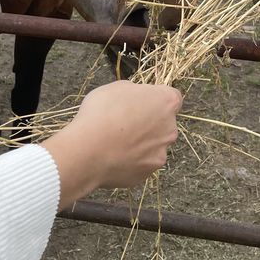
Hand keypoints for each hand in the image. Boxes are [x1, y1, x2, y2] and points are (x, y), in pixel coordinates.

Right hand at [41, 81, 181, 210]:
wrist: (88, 151)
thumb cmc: (101, 114)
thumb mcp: (116, 88)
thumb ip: (135, 92)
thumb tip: (136, 99)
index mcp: (166, 102)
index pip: (172, 97)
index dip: (155, 99)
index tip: (141, 103)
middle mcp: (170, 128)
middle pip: (164, 123)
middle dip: (149, 123)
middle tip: (124, 124)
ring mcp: (160, 153)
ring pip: (153, 145)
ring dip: (140, 144)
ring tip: (115, 143)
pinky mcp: (148, 172)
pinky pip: (141, 164)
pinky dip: (131, 161)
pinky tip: (113, 157)